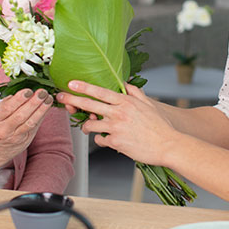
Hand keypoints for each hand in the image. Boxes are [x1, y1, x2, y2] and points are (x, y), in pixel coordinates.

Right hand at [0, 89, 53, 170]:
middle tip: (42, 92)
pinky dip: (41, 117)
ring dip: (41, 109)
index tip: (28, 90)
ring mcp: (14, 136)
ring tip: (48, 99)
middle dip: (33, 102)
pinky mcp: (24, 141)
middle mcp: (3, 129)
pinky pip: (34, 127)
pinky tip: (46, 108)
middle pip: (21, 115)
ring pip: (30, 122)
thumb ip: (6, 103)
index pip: (7, 107)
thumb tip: (22, 90)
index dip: (19, 99)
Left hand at [56, 81, 179, 166]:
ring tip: (90, 127)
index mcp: (126, 102)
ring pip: (90, 125)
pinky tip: (110, 140)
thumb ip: (135, 93)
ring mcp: (116, 128)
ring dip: (87, 126)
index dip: (84, 87)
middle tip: (60, 97)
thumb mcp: (149, 105)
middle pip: (89, 105)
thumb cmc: (160, 126)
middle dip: (72, 100)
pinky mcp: (115, 142)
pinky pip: (100, 140)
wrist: (168, 145)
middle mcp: (119, 113)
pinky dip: (102, 139)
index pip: (100, 91)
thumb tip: (125, 84)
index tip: (71, 83)